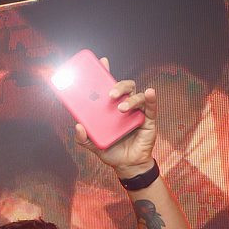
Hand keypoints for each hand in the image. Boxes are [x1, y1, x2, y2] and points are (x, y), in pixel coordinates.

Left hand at [75, 56, 158, 179]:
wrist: (127, 166)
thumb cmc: (112, 151)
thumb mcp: (93, 145)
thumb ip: (83, 138)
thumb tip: (77, 126)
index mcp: (110, 107)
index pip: (108, 86)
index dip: (105, 73)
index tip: (101, 62)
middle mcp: (124, 105)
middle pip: (124, 87)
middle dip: (117, 86)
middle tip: (109, 94)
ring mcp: (137, 111)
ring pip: (136, 95)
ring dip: (129, 99)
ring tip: (121, 109)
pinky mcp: (148, 120)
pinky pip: (151, 107)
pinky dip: (151, 98)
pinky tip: (149, 92)